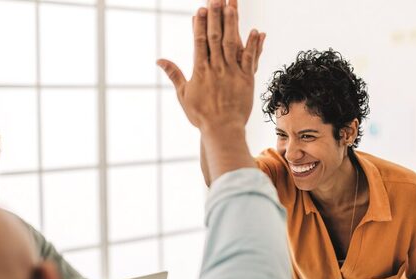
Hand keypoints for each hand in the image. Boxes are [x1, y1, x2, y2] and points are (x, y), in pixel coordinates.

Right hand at [157, 0, 262, 134]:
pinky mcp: (246, 79)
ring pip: (232, 44)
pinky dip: (253, 45)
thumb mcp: (183, 95)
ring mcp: (232, 73)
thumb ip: (174, 74)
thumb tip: (159, 60)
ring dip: (232, 24)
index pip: (199, 42)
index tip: (201, 9)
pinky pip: (250, 59)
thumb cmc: (201, 115)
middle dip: (216, 16)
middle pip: (215, 37)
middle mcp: (216, 68)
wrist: (222, 130)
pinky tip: (256, 31)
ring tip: (232, 6)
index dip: (200, 24)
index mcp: (200, 71)